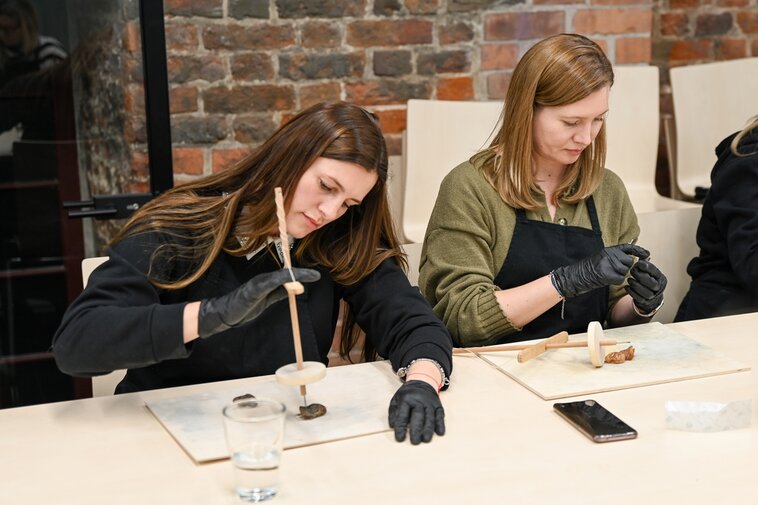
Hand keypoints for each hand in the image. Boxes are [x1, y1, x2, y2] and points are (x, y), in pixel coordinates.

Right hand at [198, 268, 319, 337]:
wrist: (222, 313)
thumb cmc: (243, 307)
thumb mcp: (266, 300)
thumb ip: (278, 293)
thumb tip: (294, 289)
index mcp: (268, 282)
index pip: (287, 276)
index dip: (302, 275)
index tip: (316, 276)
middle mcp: (264, 279)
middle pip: (286, 274)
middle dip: (302, 273)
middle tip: (316, 275)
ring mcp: (258, 283)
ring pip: (280, 276)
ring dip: (295, 276)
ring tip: (309, 276)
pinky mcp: (253, 289)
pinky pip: (269, 283)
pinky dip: (281, 280)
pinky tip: (290, 279)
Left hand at [388, 380, 444, 444]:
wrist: (422, 381)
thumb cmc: (407, 395)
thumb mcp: (396, 400)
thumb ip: (394, 413)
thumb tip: (393, 426)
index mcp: (406, 399)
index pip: (403, 415)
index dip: (401, 427)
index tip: (400, 438)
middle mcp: (419, 400)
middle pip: (418, 416)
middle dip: (416, 429)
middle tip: (415, 442)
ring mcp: (430, 403)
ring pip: (430, 417)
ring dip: (428, 429)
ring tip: (426, 439)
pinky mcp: (438, 405)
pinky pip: (440, 415)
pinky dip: (440, 424)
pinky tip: (440, 433)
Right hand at [551, 244, 649, 297]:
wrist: (576, 276)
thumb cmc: (588, 269)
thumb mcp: (602, 258)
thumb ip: (615, 257)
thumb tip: (631, 261)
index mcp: (608, 250)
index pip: (628, 248)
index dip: (638, 250)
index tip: (647, 254)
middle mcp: (609, 255)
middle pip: (629, 262)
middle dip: (625, 268)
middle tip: (614, 270)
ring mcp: (608, 263)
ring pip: (625, 271)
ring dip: (620, 275)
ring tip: (608, 274)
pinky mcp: (607, 273)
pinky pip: (620, 279)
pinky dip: (616, 281)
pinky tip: (607, 279)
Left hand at [625, 259, 665, 314]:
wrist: (650, 297)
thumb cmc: (647, 280)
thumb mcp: (649, 272)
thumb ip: (645, 264)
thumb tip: (642, 253)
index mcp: (661, 278)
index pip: (654, 271)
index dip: (646, 267)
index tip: (638, 263)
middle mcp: (659, 287)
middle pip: (652, 283)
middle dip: (640, 277)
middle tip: (632, 271)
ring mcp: (653, 296)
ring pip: (646, 292)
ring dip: (636, 285)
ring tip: (629, 280)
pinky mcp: (645, 302)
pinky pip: (639, 298)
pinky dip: (631, 292)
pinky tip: (626, 287)